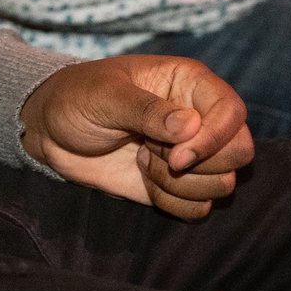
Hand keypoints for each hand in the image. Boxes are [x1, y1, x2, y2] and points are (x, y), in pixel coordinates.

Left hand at [18, 55, 254, 219]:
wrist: (51, 132)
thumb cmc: (76, 98)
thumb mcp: (104, 96)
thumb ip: (146, 110)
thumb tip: (190, 127)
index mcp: (188, 83)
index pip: (233, 112)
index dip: (216, 139)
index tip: (178, 156)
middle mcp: (199, 117)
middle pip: (239, 151)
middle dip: (198, 164)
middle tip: (155, 153)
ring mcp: (191, 153)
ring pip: (222, 183)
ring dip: (180, 184)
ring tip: (144, 161)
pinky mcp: (179, 184)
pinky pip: (201, 208)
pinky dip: (173, 202)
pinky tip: (145, 180)